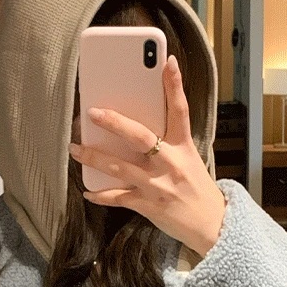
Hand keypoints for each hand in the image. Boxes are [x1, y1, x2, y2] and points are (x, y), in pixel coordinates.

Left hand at [68, 54, 226, 257]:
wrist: (211, 224)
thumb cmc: (197, 189)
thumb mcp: (189, 160)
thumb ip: (168, 144)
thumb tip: (137, 128)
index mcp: (183, 147)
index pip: (180, 110)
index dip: (174, 85)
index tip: (168, 62)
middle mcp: (170, 163)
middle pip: (140, 137)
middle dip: (115, 123)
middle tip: (93, 112)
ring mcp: (157, 185)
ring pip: (119, 167)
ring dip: (94, 157)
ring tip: (76, 149)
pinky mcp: (148, 205)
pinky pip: (118, 198)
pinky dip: (100, 195)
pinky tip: (87, 191)